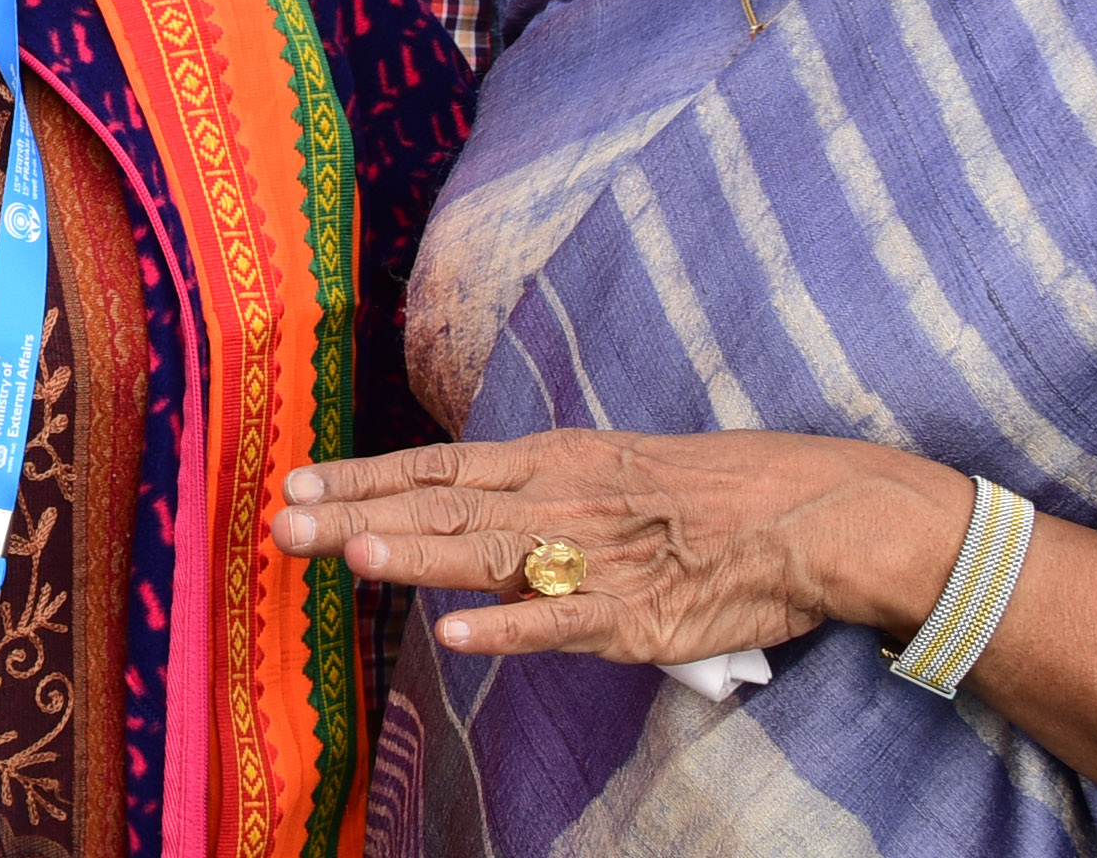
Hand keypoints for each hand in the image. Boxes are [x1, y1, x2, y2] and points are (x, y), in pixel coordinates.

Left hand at [269, 428, 970, 666]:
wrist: (813, 511)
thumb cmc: (714, 490)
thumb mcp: (611, 464)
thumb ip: (537, 485)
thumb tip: (464, 498)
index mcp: (553, 460)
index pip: (436, 467)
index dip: (364, 476)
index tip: (295, 480)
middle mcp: (560, 500)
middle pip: (442, 510)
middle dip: (358, 516)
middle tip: (283, 524)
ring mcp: (595, 558)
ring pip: (490, 556)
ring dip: (416, 557)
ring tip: (349, 555)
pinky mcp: (636, 615)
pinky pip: (564, 624)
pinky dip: (510, 629)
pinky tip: (456, 636)